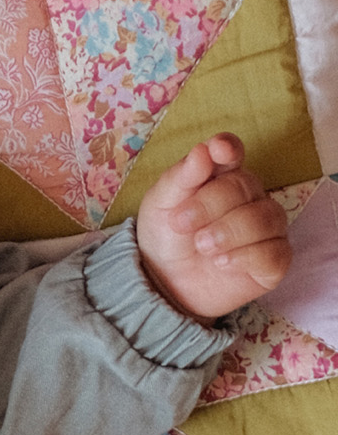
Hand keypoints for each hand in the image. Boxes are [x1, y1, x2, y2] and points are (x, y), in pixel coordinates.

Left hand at [134, 135, 289, 322]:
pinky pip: (274, 252)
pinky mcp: (273, 260)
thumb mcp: (160, 206)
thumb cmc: (167, 238)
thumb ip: (180, 178)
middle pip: (245, 185)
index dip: (228, 149)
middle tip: (181, 223)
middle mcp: (249, 197)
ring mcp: (266, 228)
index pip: (232, 153)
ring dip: (229, 231)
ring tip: (202, 246)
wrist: (166, 285)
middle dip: (210, 203)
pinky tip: (222, 263)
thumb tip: (203, 151)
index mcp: (221, 176)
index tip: (218, 150)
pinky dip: (246, 257)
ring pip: (265, 217)